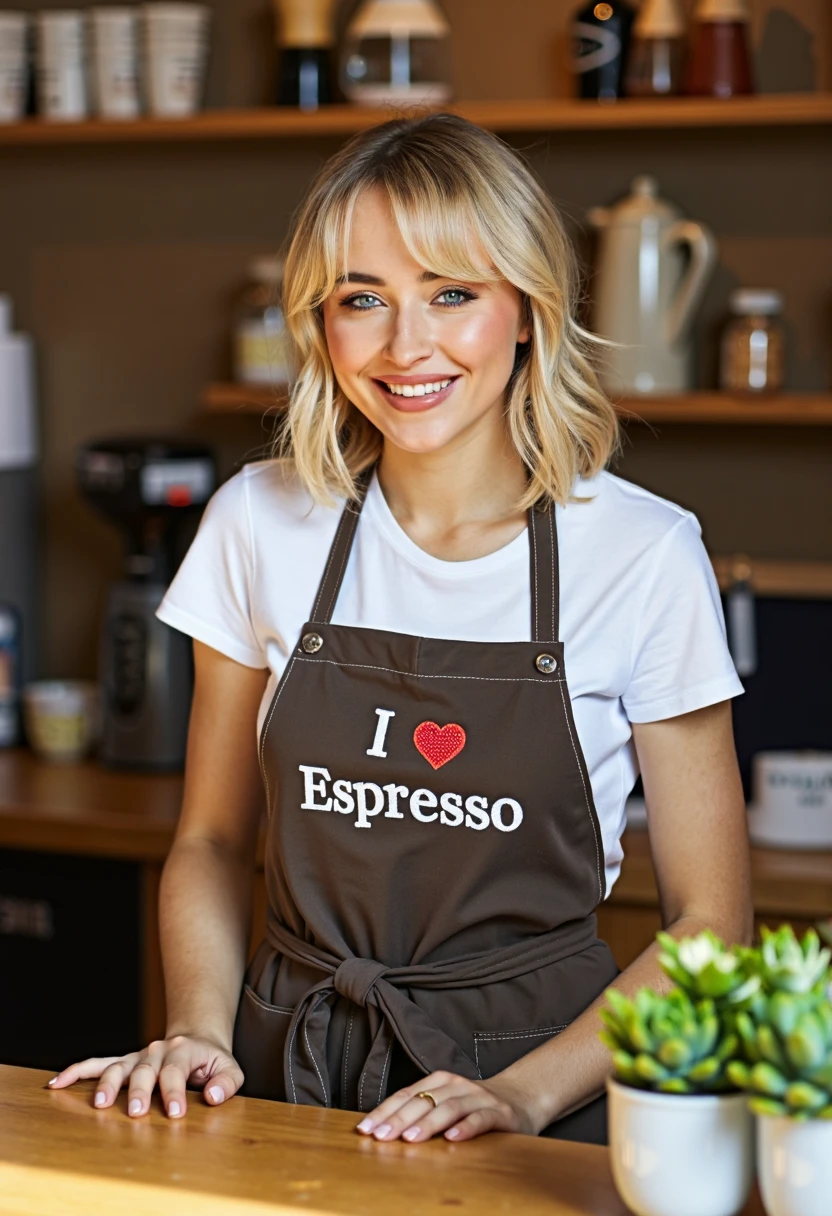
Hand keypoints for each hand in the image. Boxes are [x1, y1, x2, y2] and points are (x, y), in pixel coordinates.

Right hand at [47, 1035, 243, 1118]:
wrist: (197, 1039)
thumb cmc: (212, 1061)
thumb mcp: (230, 1069)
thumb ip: (226, 1083)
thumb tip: (212, 1097)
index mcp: (183, 1051)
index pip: (176, 1071)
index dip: (174, 1092)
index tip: (175, 1114)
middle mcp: (156, 1051)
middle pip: (144, 1070)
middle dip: (139, 1091)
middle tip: (136, 1113)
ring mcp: (137, 1057)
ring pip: (117, 1067)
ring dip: (106, 1084)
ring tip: (99, 1105)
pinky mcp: (123, 1063)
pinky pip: (96, 1065)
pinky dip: (77, 1072)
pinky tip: (58, 1083)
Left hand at [354, 1070, 538, 1142]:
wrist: (522, 1098)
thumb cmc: (475, 1106)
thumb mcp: (446, 1104)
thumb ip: (421, 1112)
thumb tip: (382, 1131)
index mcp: (440, 1081)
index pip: (406, 1095)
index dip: (384, 1112)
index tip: (365, 1129)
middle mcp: (457, 1085)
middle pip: (423, 1100)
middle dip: (399, 1119)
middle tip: (380, 1137)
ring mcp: (479, 1097)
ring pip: (449, 1108)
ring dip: (428, 1123)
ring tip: (410, 1139)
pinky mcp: (500, 1113)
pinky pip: (480, 1119)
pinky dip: (466, 1128)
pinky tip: (452, 1139)